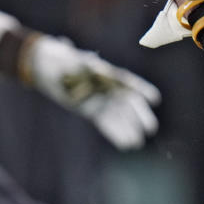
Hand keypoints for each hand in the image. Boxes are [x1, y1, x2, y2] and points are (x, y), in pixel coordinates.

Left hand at [21, 34, 160, 149]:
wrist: (48, 67)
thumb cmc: (63, 60)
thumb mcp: (73, 61)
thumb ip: (85, 65)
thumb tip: (94, 65)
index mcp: (108, 74)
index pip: (129, 83)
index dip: (143, 90)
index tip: (155, 99)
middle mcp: (108, 88)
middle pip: (128, 104)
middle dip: (140, 117)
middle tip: (151, 129)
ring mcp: (101, 100)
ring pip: (118, 117)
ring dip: (128, 130)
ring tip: (136, 143)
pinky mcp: (91, 111)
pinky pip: (106, 124)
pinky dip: (115, 133)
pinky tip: (124, 144)